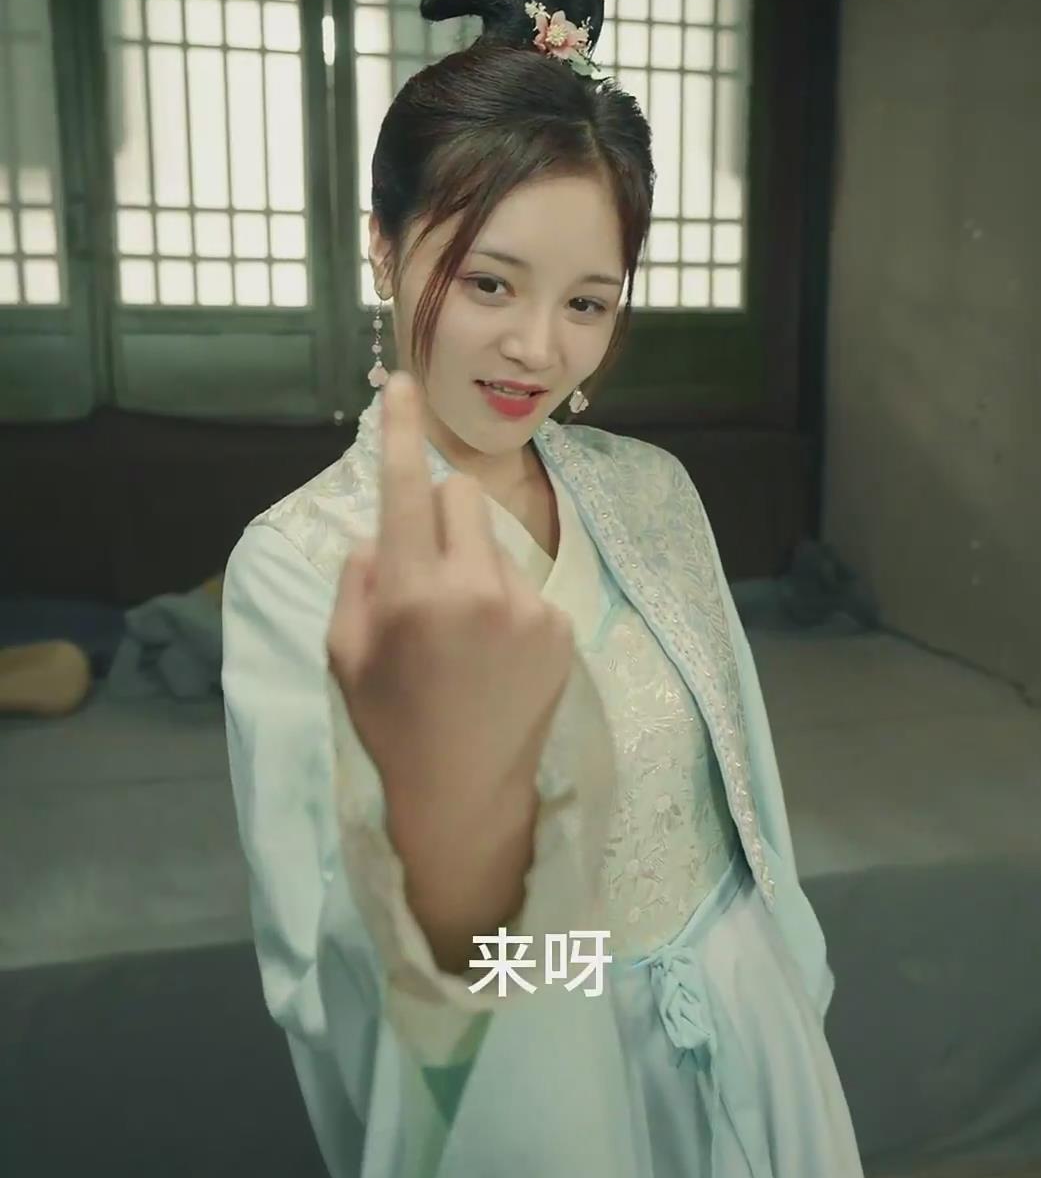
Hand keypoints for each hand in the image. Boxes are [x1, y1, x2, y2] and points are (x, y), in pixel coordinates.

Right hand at [327, 370, 574, 925]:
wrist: (465, 795)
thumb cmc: (392, 724)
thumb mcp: (344, 655)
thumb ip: (356, 583)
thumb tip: (377, 537)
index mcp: (411, 592)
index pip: (404, 486)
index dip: (400, 430)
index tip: (402, 383)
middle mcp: (474, 587)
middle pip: (461, 496)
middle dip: (440, 515)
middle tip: (427, 569)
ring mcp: (525, 606)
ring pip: (495, 544)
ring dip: (475, 567)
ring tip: (464, 639)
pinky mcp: (559, 626)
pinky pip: (525, 585)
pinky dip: (506, 606)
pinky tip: (495, 660)